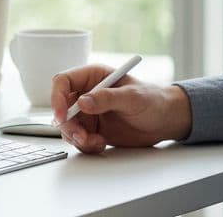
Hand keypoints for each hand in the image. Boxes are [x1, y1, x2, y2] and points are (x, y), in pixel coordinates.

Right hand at [50, 63, 192, 154]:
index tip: (62, 116)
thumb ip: (107, 98)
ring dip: (77, 138)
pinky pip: (78, 139)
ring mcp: (90, 112)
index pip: (63, 82)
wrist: (165, 120)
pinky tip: (101, 144)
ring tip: (97, 142)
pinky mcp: (94, 129)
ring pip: (68, 126)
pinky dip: (85, 145)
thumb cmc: (153, 100)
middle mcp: (88, 93)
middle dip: (68, 125)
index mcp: (94, 76)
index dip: (57, 97)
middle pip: (62, 108)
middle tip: (82, 137)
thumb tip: (83, 102)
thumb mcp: (132, 97)